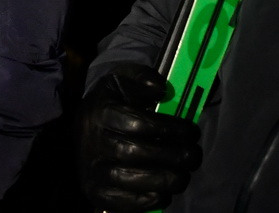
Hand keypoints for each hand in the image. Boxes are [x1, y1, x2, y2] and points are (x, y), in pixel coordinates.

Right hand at [77, 63, 201, 212]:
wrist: (85, 131)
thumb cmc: (112, 104)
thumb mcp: (121, 81)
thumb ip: (141, 77)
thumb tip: (161, 90)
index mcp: (99, 112)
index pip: (139, 123)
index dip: (171, 128)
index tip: (191, 130)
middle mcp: (92, 141)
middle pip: (138, 153)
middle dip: (175, 156)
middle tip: (193, 154)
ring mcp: (93, 169)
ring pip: (135, 180)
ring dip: (169, 179)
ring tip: (183, 173)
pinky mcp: (96, 192)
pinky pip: (128, 203)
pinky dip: (151, 199)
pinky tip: (163, 190)